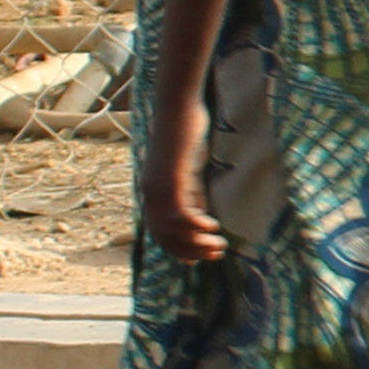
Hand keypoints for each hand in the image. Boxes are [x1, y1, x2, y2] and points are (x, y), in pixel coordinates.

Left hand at [140, 111, 225, 267]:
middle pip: (165, 236)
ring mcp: (158, 187)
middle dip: (190, 251)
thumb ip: (190, 191)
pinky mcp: (170, 178)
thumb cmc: (184, 132)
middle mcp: (150, 193)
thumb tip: (199, 216)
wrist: (177, 106)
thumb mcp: (187, 169)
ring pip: (173, 230)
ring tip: (218, 245)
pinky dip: (196, 224)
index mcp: (152, 191)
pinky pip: (180, 213)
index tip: (195, 261)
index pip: (159, 232)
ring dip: (196, 243)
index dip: (177, 250)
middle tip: (215, 254)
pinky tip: (212, 224)